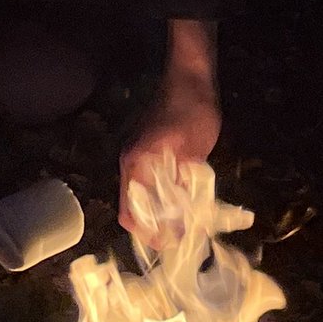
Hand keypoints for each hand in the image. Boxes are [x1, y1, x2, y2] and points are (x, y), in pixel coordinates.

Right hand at [119, 78, 220, 233]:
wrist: (191, 78)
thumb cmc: (191, 109)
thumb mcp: (193, 148)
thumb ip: (185, 181)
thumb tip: (183, 216)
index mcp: (136, 164)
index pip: (130, 212)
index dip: (147, 233)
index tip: (170, 244)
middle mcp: (133, 165)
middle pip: (136, 210)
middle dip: (156, 228)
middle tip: (182, 240)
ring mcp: (142, 159)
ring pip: (146, 199)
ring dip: (163, 215)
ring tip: (187, 227)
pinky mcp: (154, 155)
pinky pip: (155, 186)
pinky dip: (168, 199)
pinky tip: (188, 204)